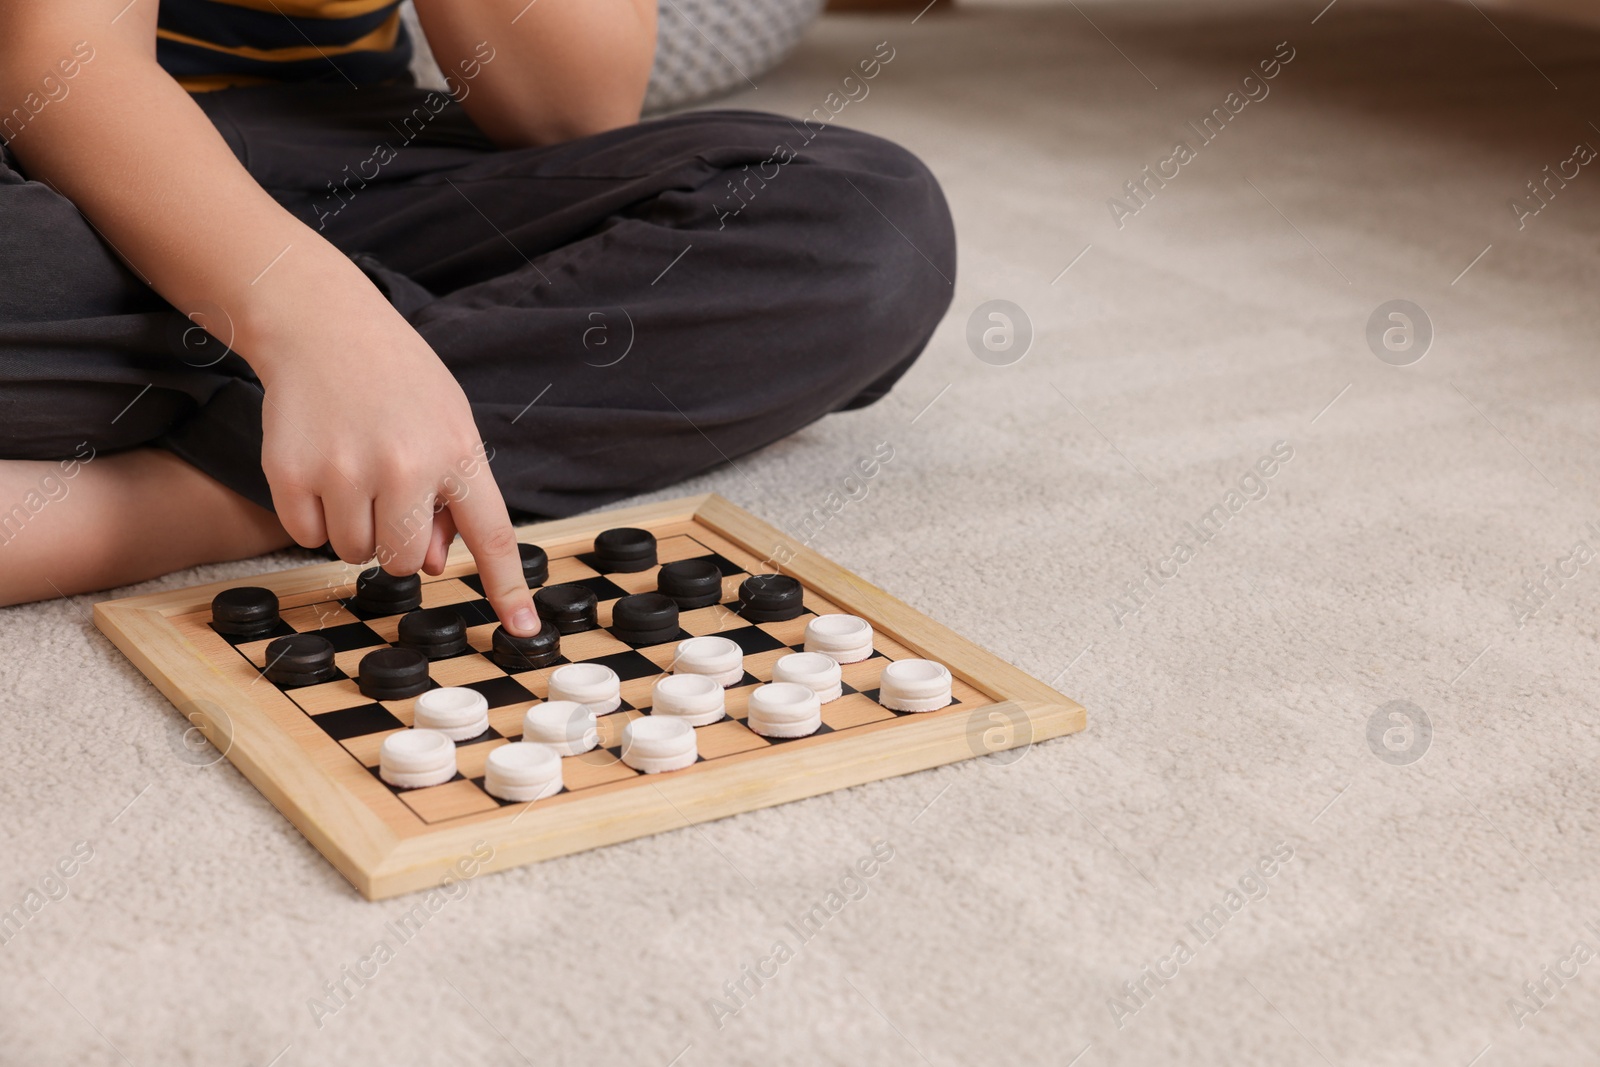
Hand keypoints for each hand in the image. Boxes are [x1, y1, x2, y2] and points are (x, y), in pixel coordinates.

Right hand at [249, 273, 538, 636]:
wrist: (323, 325)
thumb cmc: (397, 381)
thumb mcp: (447, 425)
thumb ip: (450, 498)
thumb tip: (428, 567)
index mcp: (456, 452)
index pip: (492, 534)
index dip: (507, 587)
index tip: (521, 630)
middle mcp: (404, 465)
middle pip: (403, 562)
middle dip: (395, 543)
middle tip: (386, 495)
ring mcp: (344, 470)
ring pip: (353, 553)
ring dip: (352, 528)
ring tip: (353, 470)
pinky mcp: (291, 472)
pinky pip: (305, 536)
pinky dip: (310, 516)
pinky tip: (319, 466)